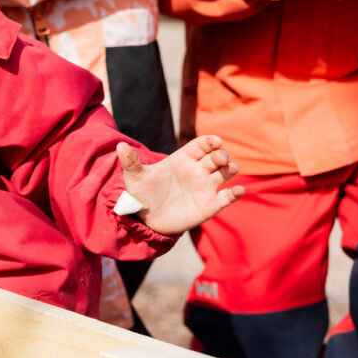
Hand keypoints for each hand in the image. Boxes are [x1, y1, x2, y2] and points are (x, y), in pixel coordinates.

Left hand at [117, 134, 243, 236]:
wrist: (146, 217)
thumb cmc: (142, 192)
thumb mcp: (134, 177)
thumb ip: (130, 162)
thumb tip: (120, 146)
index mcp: (182, 159)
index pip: (200, 145)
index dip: (209, 141)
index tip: (215, 140)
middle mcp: (197, 170)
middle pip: (216, 157)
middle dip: (221, 155)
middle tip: (219, 158)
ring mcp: (205, 187)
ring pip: (226, 173)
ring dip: (231, 169)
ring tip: (230, 168)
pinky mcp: (210, 205)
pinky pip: (227, 197)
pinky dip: (235, 193)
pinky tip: (238, 190)